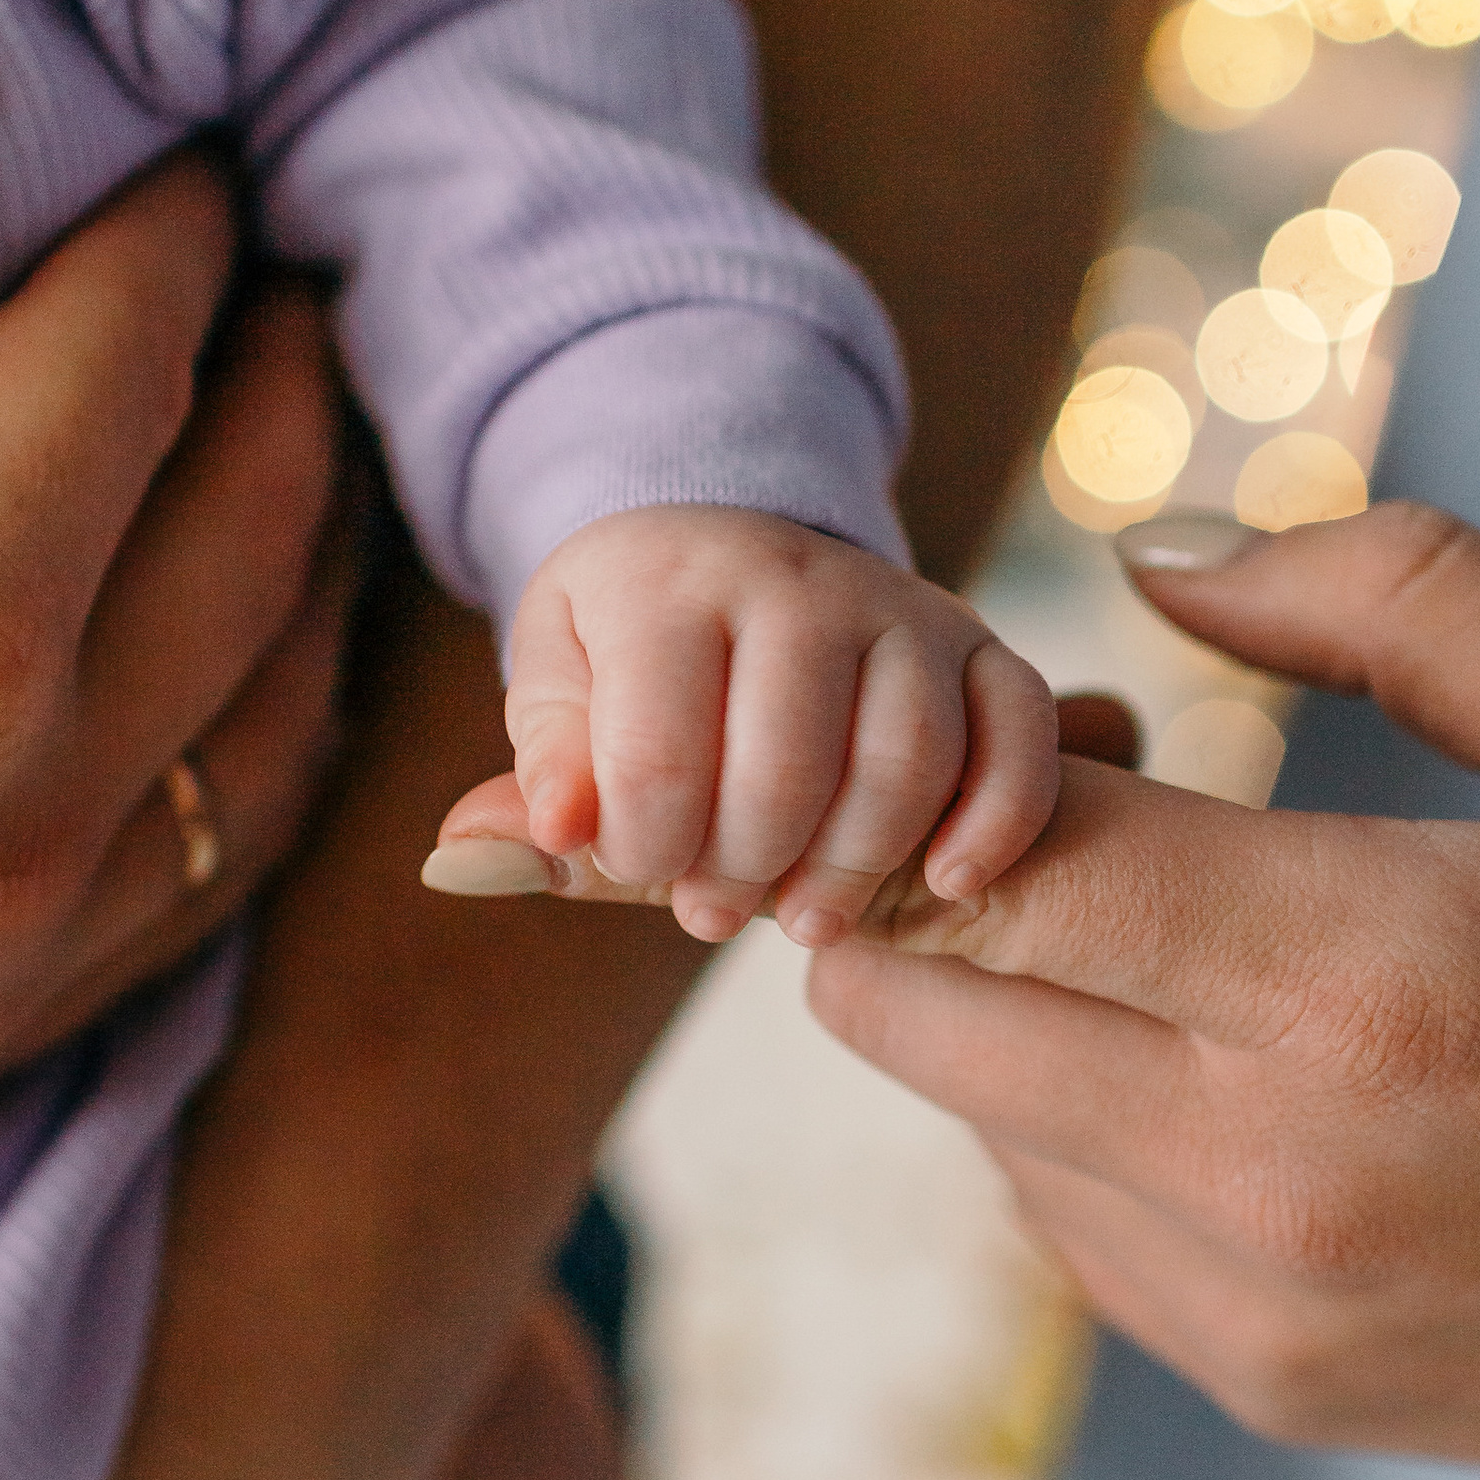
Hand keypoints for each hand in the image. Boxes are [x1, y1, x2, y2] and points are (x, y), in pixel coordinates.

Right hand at [0, 0, 356, 1176]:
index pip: (132, 357)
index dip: (172, 227)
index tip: (191, 154)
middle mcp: (7, 823)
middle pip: (251, 539)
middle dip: (283, 377)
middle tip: (284, 263)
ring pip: (266, 731)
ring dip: (300, 564)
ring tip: (287, 429)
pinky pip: (193, 884)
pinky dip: (244, 747)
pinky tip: (229, 655)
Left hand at [429, 506, 1057, 946]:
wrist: (735, 560)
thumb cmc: (633, 659)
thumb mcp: (560, 703)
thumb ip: (535, 794)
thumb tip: (463, 858)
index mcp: (666, 581)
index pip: (660, 755)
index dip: (644, 851)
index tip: (637, 869)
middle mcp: (794, 576)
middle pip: (789, 767)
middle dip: (744, 871)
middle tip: (710, 911)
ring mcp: (901, 607)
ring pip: (907, 759)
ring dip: (855, 869)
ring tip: (802, 920)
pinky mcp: (979, 645)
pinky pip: (1017, 733)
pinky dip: (994, 820)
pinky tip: (946, 884)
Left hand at [809, 504, 1479, 1479]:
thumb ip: (1396, 598)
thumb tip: (1157, 559)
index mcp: (1362, 979)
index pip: (989, 861)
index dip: (970, 757)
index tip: (1079, 708)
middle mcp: (1269, 1173)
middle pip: (902, 1009)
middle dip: (930, 876)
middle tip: (1090, 802)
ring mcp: (1257, 1311)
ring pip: (970, 1122)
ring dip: (1018, 1006)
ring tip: (1195, 934)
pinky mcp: (1271, 1393)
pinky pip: (1068, 1232)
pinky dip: (1090, 1128)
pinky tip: (1246, 1066)